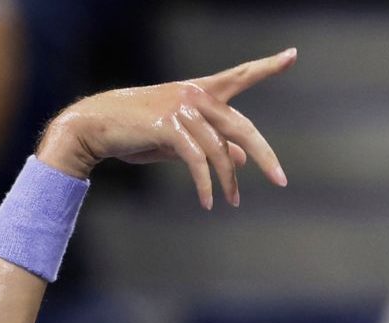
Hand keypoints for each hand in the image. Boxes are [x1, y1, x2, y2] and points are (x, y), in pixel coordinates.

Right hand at [36, 48, 296, 208]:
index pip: (241, 75)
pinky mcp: (170, 127)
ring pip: (220, 151)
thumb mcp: (181, 138)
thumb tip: (239, 160)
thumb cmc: (138, 132)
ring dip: (227, 182)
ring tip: (231, 202)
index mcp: (201, 91)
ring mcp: (183, 108)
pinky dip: (206, 185)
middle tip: (282, 182)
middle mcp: (196, 94)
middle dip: (265, 156)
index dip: (268, 66)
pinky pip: (198, 161)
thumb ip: (212, 144)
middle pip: (243, 128)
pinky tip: (208, 203)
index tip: (293, 55)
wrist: (95, 127)